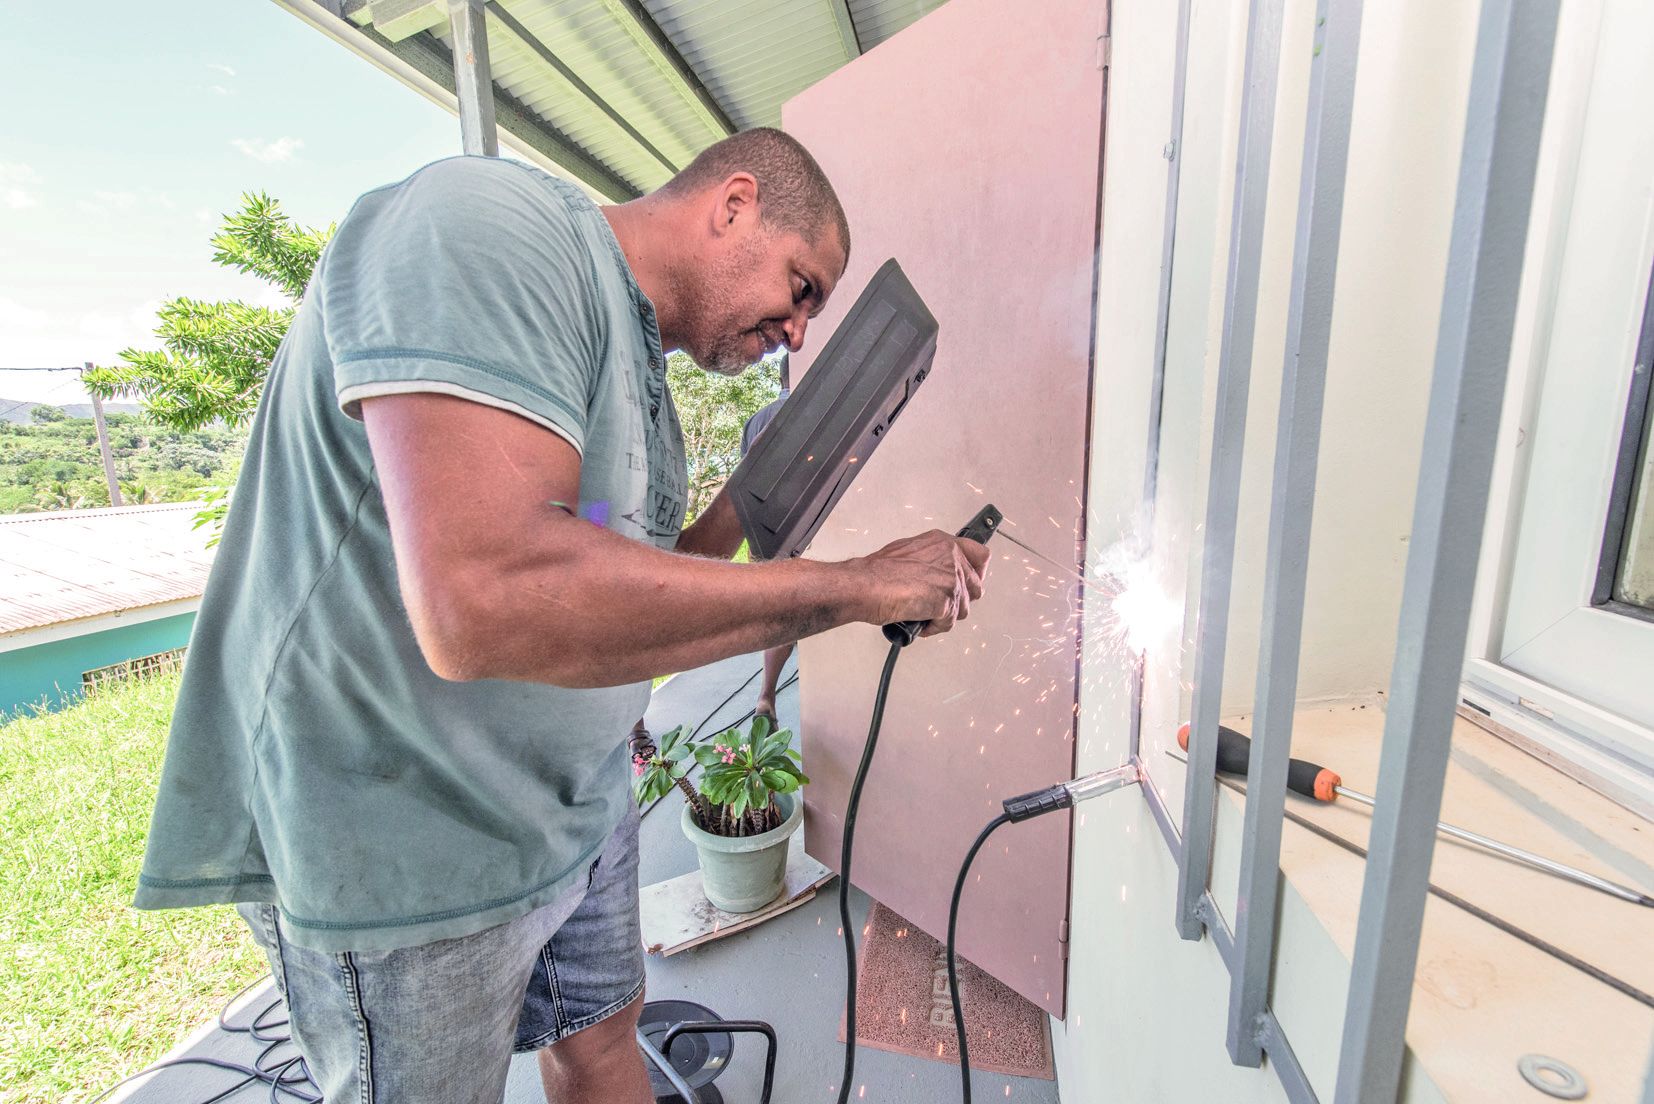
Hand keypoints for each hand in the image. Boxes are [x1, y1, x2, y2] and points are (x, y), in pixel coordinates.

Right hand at [854, 530, 990, 635]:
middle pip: (975, 587)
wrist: (866, 585)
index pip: (980, 555)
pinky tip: (919, 621)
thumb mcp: (908, 551)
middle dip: (958, 600)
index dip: (977, 573)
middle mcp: (951, 557)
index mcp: (943, 543)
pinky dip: (933, 627)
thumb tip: (936, 572)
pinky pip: (948, 623)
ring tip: (922, 613)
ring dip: (944, 616)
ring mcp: (952, 579)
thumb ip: (931, 559)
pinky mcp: (947, 601)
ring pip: (963, 609)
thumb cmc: (878, 572)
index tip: (970, 583)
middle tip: (940, 605)